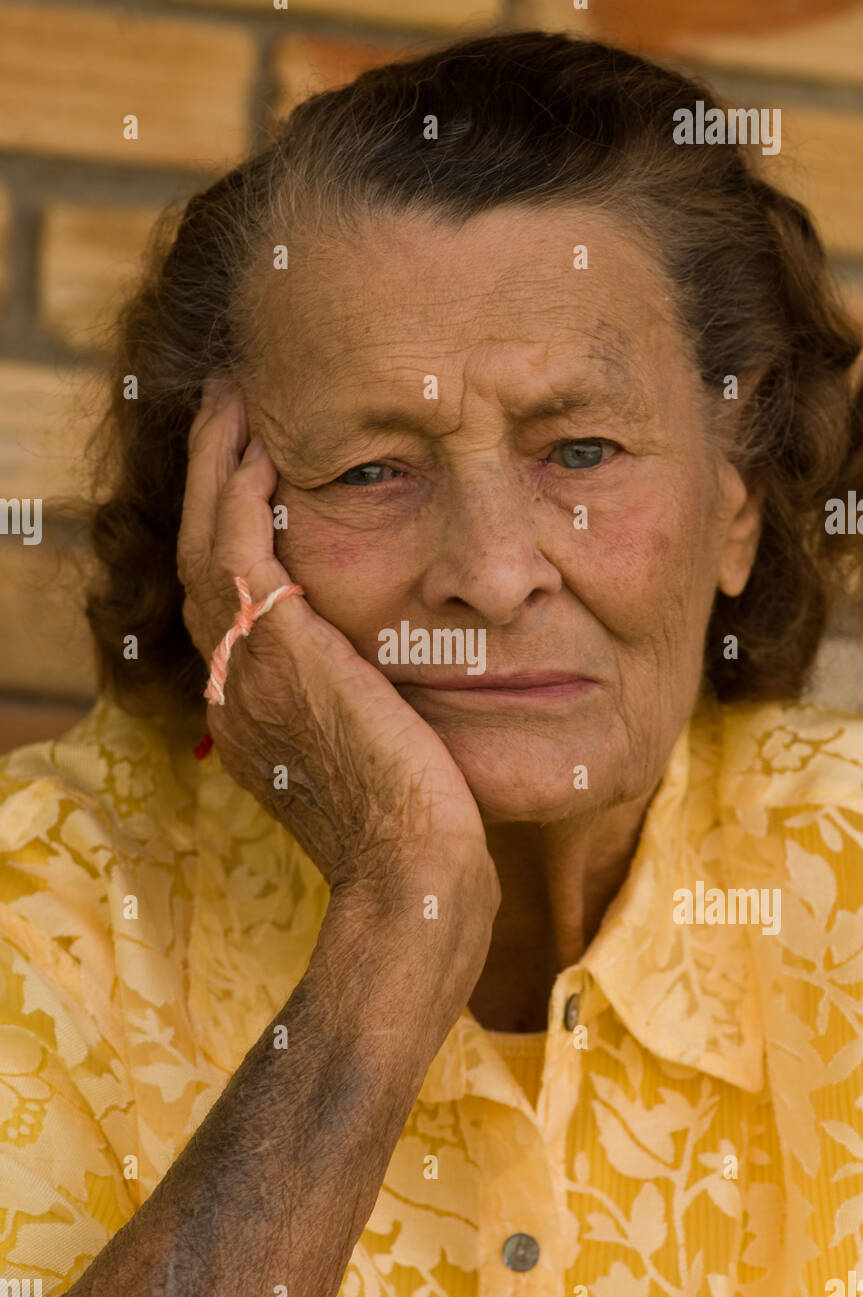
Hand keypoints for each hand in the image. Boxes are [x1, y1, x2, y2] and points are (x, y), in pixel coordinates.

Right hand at [178, 381, 498, 920]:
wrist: (413, 877)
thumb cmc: (423, 835)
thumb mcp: (384, 759)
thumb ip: (373, 708)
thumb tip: (409, 675)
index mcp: (255, 713)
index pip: (227, 602)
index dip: (233, 533)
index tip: (258, 475)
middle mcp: (234, 688)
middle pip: (200, 560)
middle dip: (214, 482)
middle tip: (232, 415)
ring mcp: (245, 672)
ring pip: (206, 542)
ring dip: (220, 468)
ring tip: (237, 405)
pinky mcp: (276, 654)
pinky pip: (237, 548)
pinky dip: (242, 493)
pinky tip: (266, 447)